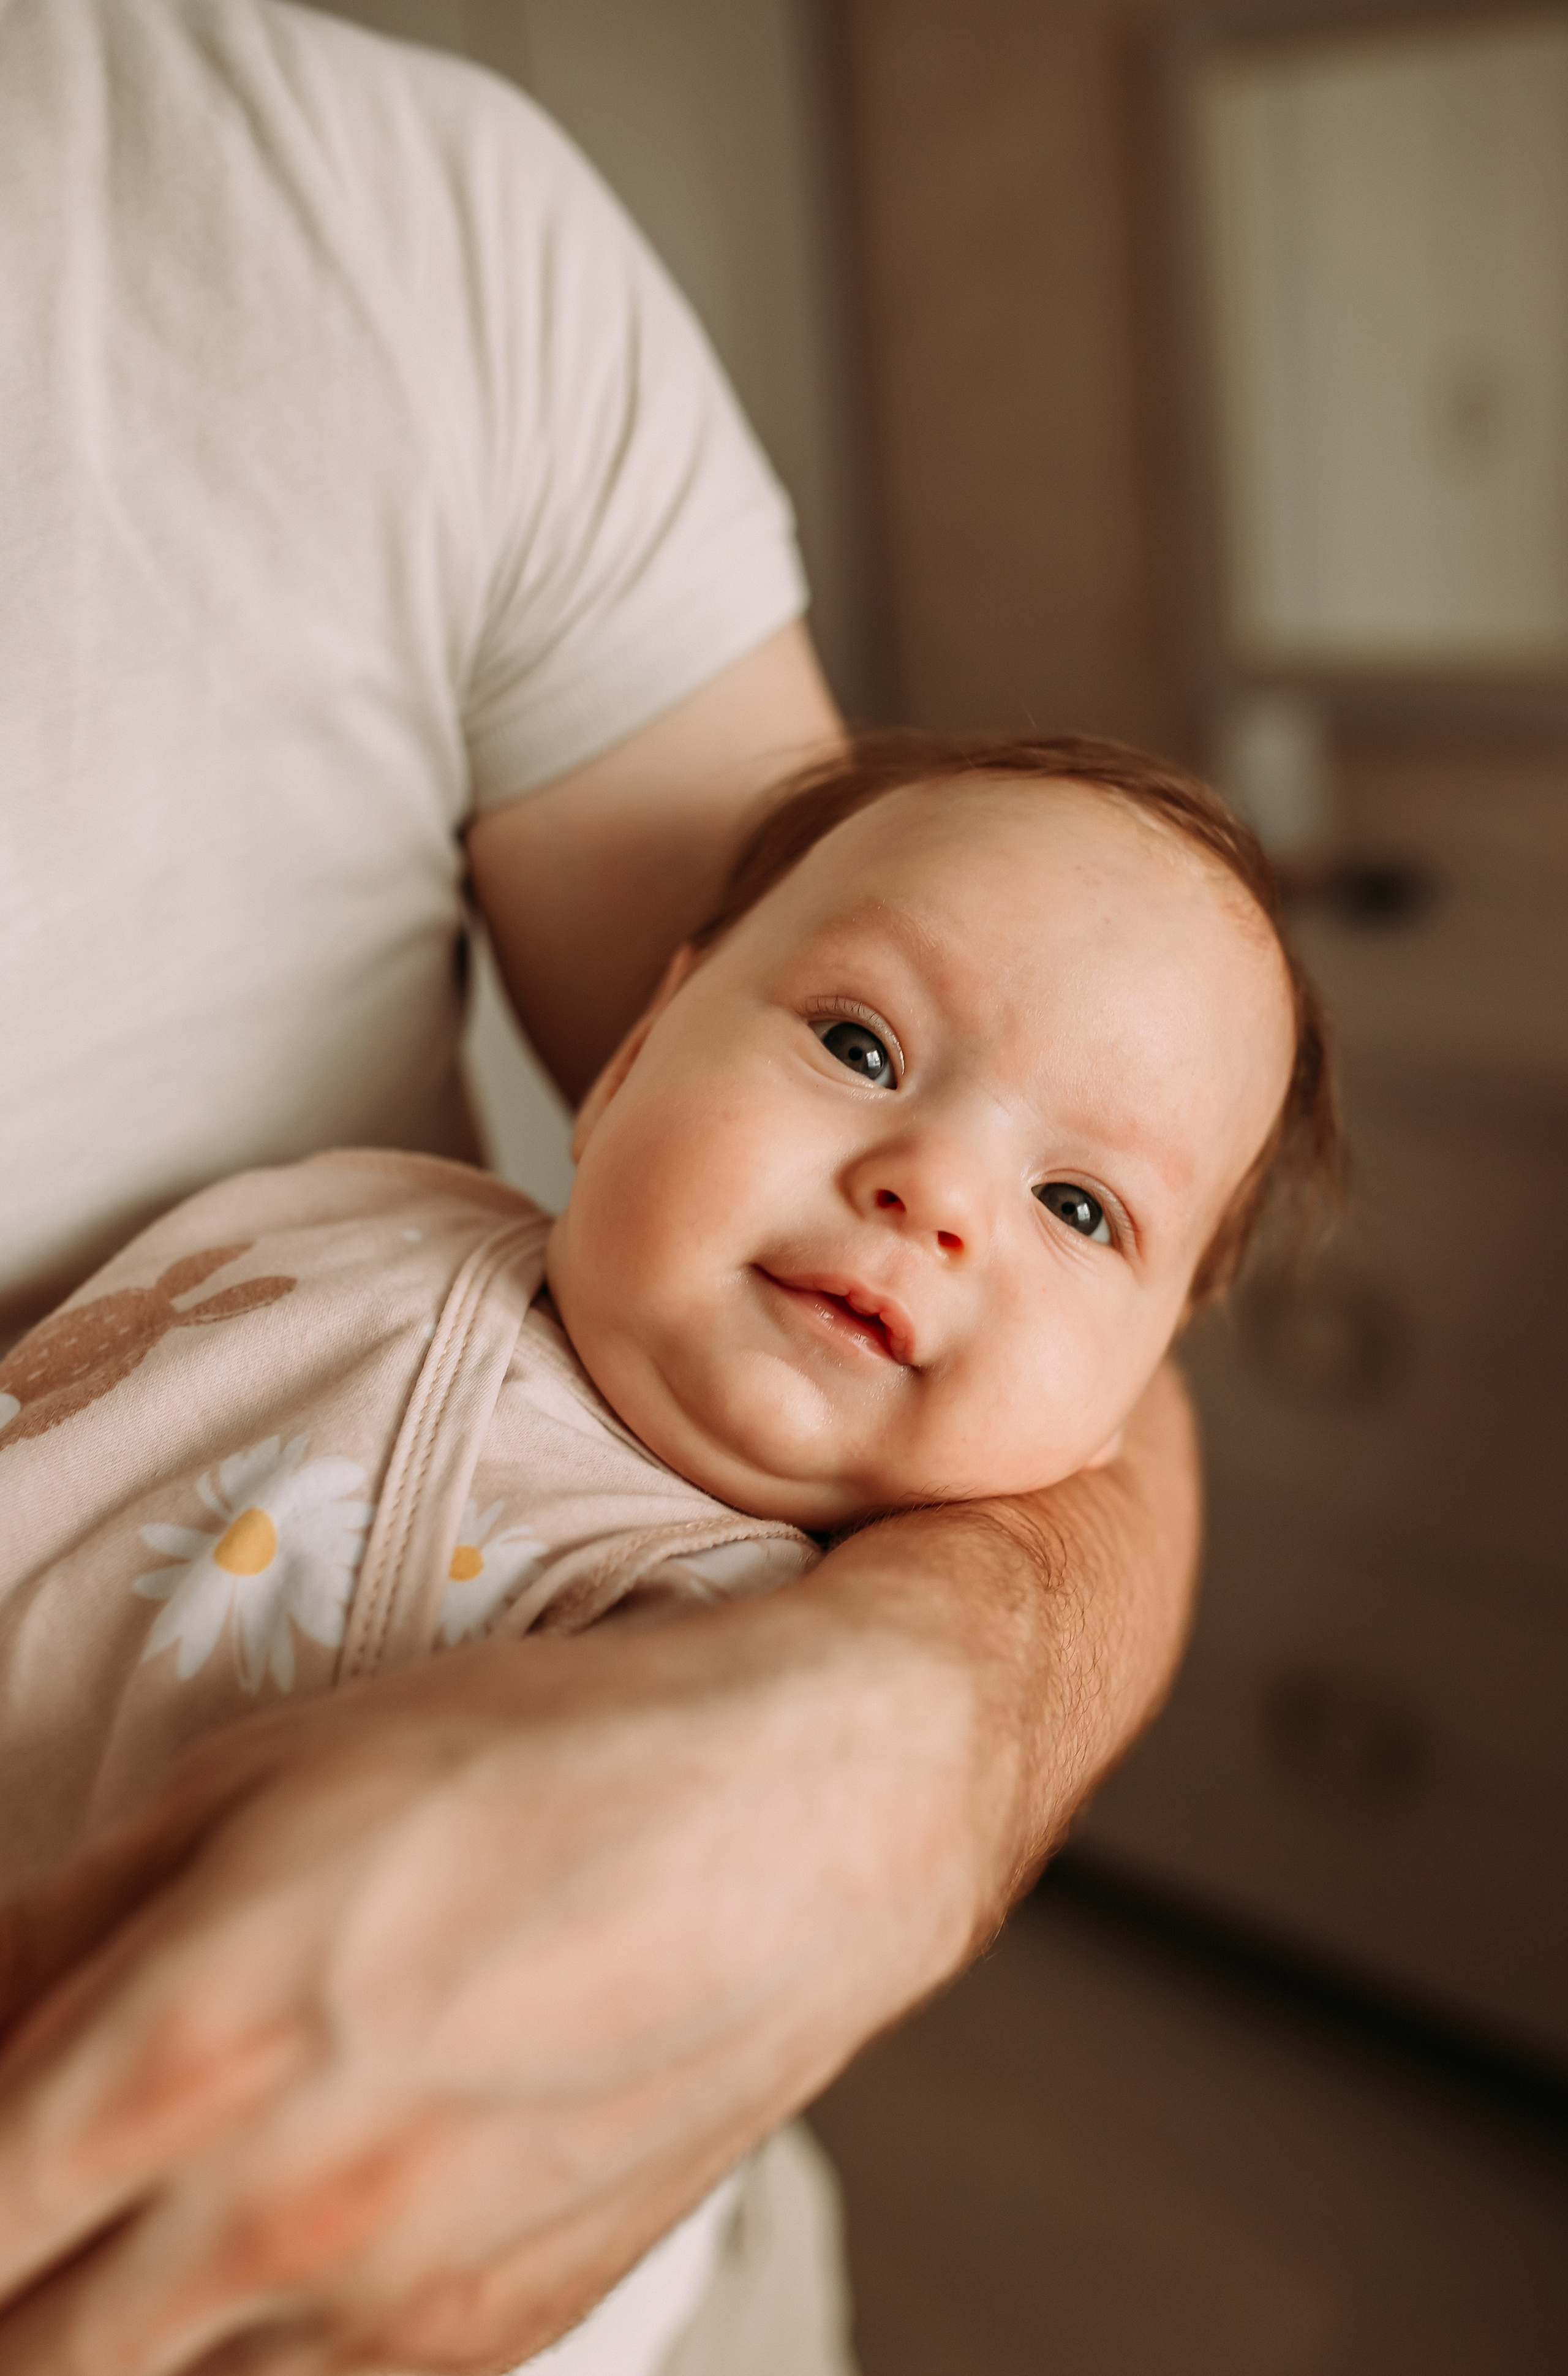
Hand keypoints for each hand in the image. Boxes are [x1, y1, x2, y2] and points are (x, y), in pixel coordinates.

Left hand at [0, 1363, 1196, 2374]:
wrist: (805, 1819)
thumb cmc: (543, 1757)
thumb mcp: (261, 1774)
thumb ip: (61, 1919)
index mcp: (183, 2054)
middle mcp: (273, 2221)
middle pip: (24, 2350)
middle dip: (17, 2268)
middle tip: (53, 2174)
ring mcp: (390, 2308)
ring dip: (118, 2311)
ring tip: (178, 2182)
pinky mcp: (490, 2339)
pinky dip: (258, 2323)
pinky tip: (309, 2197)